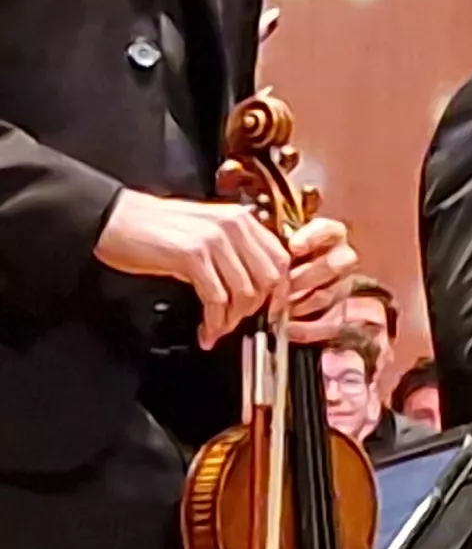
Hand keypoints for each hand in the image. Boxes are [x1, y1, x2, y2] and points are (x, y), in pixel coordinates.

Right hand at [95, 189, 291, 345]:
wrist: (114, 218)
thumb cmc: (153, 228)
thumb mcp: (205, 233)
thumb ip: (233, 251)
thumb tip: (254, 285)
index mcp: (241, 219)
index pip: (280, 259)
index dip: (280, 291)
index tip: (270, 311)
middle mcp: (233, 226)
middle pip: (268, 279)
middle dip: (256, 309)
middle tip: (239, 324)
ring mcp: (214, 240)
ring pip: (244, 292)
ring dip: (232, 320)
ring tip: (218, 329)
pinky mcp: (192, 256)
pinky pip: (216, 298)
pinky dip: (214, 321)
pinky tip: (205, 329)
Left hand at [275, 215, 358, 341]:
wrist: (278, 283)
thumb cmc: (274, 257)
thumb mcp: (274, 243)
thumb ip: (274, 242)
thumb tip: (265, 239)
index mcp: (329, 235)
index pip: (329, 230)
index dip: (313, 237)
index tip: (294, 246)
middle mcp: (341, 258)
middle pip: (335, 265)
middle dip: (305, 277)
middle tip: (282, 285)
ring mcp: (341, 285)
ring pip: (330, 294)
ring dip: (303, 302)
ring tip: (279, 307)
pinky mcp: (339, 311)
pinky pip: (331, 323)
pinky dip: (310, 329)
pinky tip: (290, 329)